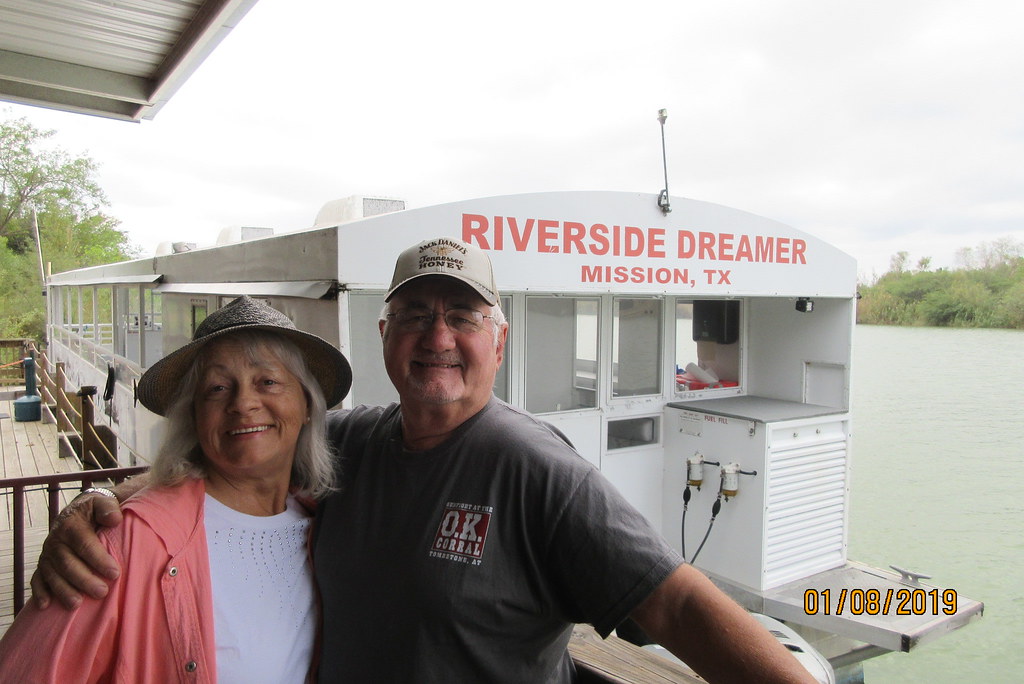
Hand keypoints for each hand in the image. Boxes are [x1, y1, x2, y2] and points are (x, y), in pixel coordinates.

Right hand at [30, 492, 123, 609]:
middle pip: (67, 563)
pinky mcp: (43, 565)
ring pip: (53, 574)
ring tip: (76, 604)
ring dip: (63, 590)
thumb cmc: (95, 510)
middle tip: (102, 592)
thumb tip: (114, 519)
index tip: (115, 573)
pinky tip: (45, 606)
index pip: (84, 544)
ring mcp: (47, 554)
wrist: (78, 511)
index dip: (98, 559)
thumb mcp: (102, 502)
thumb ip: (108, 509)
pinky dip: (40, 592)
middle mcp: (56, 541)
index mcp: (71, 525)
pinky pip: (37, 579)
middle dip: (84, 580)